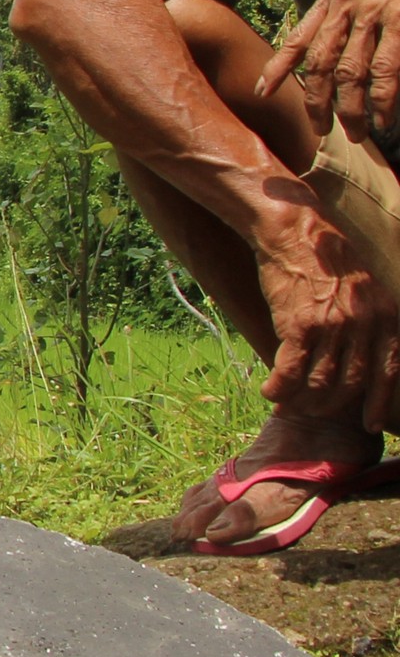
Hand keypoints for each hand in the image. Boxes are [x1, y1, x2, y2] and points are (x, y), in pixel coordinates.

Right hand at [253, 210, 399, 429]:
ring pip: (321, 381)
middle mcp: (365, 325)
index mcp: (385, 317)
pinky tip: (269, 391)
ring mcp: (334, 326)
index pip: (389, 373)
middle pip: (352, 383)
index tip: (370, 423)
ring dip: (302, 400)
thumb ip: (369, 324)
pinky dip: (279, 387)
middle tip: (312, 411)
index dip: (379, 402)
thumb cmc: (325, 261)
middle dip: (331, 405)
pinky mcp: (300, 325)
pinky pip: (291, 370)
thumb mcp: (366, 291)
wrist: (295, 233)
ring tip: (287, 404)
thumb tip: (360, 361)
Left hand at [258, 0, 399, 144]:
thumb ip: (338, 14)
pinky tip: (383, 117)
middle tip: (320, 130)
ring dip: (350, 109)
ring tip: (355, 133)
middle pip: (321, 63)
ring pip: (351, 73)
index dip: (278, 68)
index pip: (299, 37)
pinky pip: (385, 71)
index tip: (262, 93)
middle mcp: (349, 4)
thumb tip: (318, 57)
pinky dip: (382, 99)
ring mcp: (376, 13)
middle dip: (317, 101)